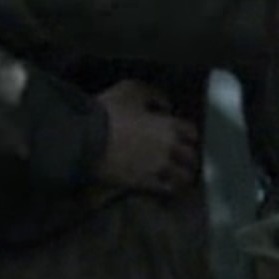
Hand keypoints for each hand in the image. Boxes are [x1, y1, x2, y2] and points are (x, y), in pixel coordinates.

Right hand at [94, 80, 201, 195]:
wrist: (86, 138)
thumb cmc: (109, 111)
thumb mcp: (131, 89)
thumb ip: (153, 95)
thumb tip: (166, 106)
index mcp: (169, 125)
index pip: (192, 132)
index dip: (189, 135)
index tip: (184, 136)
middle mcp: (169, 148)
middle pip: (191, 157)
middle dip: (188, 158)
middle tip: (183, 159)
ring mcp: (158, 168)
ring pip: (182, 177)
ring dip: (182, 176)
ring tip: (178, 177)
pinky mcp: (144, 183)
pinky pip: (165, 189)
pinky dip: (168, 188)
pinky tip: (165, 187)